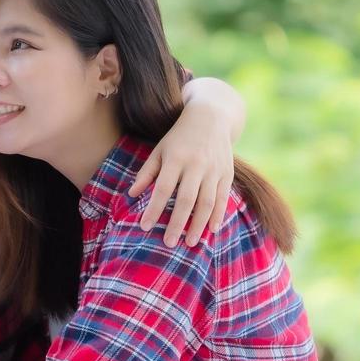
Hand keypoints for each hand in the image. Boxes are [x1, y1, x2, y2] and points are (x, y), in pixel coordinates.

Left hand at [128, 103, 234, 246]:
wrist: (211, 117)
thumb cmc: (179, 137)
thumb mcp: (159, 149)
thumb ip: (147, 172)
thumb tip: (132, 194)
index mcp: (175, 158)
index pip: (163, 189)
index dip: (154, 209)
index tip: (144, 227)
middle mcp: (196, 165)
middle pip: (186, 199)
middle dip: (177, 223)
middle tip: (169, 244)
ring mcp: (214, 169)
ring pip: (207, 202)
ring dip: (198, 224)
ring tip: (191, 243)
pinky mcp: (227, 173)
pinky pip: (223, 197)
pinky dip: (218, 215)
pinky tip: (211, 229)